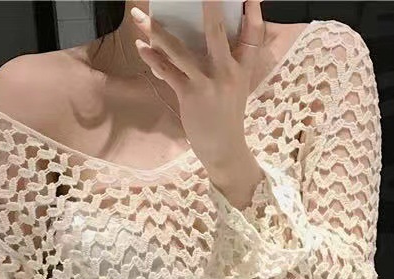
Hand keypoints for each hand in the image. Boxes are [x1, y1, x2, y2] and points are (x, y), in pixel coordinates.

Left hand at [130, 0, 265, 203]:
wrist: (224, 150)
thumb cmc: (227, 117)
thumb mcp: (236, 88)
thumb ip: (228, 63)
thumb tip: (211, 40)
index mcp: (242, 69)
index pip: (253, 36)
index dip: (254, 15)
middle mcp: (227, 72)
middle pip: (216, 32)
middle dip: (208, 7)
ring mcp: (208, 84)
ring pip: (179, 50)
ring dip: (156, 31)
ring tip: (138, 16)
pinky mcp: (190, 96)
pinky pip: (168, 72)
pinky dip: (153, 59)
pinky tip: (141, 48)